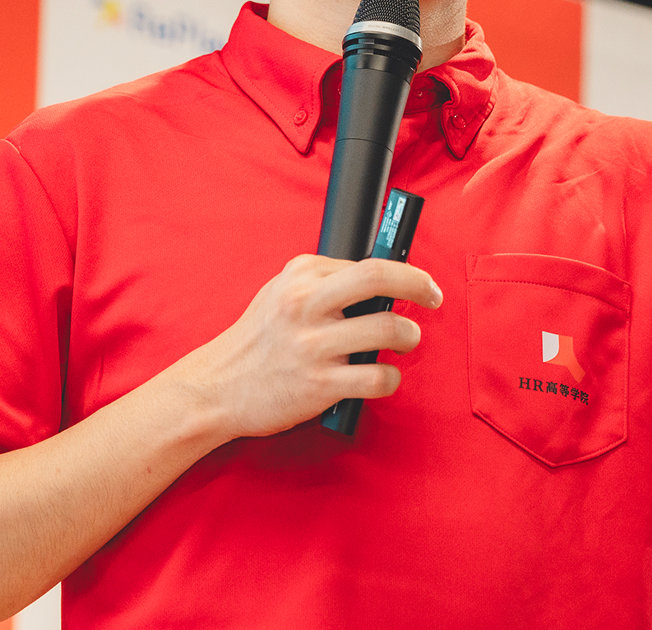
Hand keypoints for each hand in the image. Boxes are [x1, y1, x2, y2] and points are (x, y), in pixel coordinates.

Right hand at [178, 254, 442, 441]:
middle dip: (418, 285)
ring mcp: (313, 344)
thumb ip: (324, 282)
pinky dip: (390, 378)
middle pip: (378, 278)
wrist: (218, 387)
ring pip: (387, 330)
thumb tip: (381, 279)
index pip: (367, 263)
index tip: (419, 282)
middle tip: (433, 296)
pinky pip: (378, 377)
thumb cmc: (259, 338)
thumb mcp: (282, 291)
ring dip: (409, 336)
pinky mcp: (320, 384)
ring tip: (406, 341)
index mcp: (300, 274)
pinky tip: (382, 376)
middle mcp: (305, 303)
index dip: (402, 273)